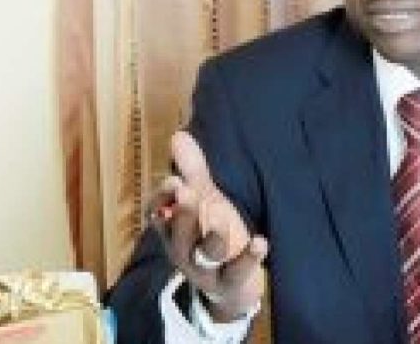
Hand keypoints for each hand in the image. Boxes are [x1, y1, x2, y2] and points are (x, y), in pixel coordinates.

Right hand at [148, 131, 267, 321]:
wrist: (229, 285)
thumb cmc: (212, 234)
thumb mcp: (204, 201)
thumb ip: (193, 171)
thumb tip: (178, 136)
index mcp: (173, 229)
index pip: (158, 214)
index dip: (163, 200)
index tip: (174, 181)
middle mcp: (183, 250)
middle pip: (179, 234)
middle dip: (183, 214)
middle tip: (188, 192)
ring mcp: (205, 269)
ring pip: (202, 255)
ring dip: (211, 237)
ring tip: (221, 219)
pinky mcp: (228, 282)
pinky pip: (236, 272)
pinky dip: (249, 258)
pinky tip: (261, 241)